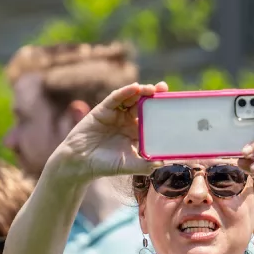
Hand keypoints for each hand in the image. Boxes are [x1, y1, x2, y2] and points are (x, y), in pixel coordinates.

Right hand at [51, 81, 165, 180]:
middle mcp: (127, 122)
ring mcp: (116, 114)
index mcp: (136, 134)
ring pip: (132, 99)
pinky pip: (116, 98)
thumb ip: (145, 165)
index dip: (161, 111)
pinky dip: (125, 91)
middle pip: (144, 105)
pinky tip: (134, 87)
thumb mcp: (128, 166)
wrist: (80, 162)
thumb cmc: (105, 166)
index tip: (173, 105)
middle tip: (165, 89)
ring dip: (142, 92)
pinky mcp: (104, 109)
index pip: (152, 119)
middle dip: (154, 96)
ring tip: (152, 89)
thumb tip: (163, 164)